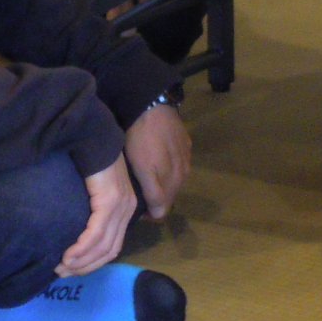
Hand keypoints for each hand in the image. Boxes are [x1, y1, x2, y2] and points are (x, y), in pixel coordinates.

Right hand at [58, 154, 137, 275]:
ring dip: (81, 261)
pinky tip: (67, 256)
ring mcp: (121, 206)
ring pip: (103, 246)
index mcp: (125, 209)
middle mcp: (127, 210)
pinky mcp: (110, 202)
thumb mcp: (94, 189)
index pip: (113, 245)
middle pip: (109, 251)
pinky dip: (82, 248)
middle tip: (62, 273)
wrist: (92, 136)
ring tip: (61, 268)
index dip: (93, 262)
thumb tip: (78, 231)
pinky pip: (96, 234)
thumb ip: (93, 208)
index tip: (71, 268)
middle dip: (85, 266)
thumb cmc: (89, 160)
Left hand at [125, 101, 190, 218]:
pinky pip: (178, 163)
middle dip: (155, 198)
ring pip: (174, 181)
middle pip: (169, 196)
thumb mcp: (143, 169)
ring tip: (146, 175)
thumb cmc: (141, 139)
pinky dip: (168, 166)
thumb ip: (154, 193)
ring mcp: (186, 158)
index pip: (162, 210)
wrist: (152, 106)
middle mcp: (183, 174)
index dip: (148, 212)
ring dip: (162, 183)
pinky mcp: (185, 144)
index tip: (135, 206)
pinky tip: (157, 158)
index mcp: (173, 182)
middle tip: (138, 191)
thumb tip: (158, 214)